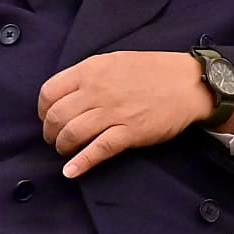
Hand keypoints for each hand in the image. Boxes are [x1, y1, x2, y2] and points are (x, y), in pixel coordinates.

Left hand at [39, 51, 220, 177]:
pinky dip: (81, 163)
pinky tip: (71, 172)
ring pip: (72, 133)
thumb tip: (67, 93)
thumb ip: (90, 74)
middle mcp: (98, 90)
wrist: (189, 83)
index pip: (49, 92)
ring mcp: (114, 112)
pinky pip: (97, 150)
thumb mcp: (116, 61)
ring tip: (65, 151)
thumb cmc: (154, 71)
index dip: (43, 110)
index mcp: (92, 70)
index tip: (48, 118)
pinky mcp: (129, 132)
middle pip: (57, 116)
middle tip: (55, 139)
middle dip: (50, 132)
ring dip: (63, 147)